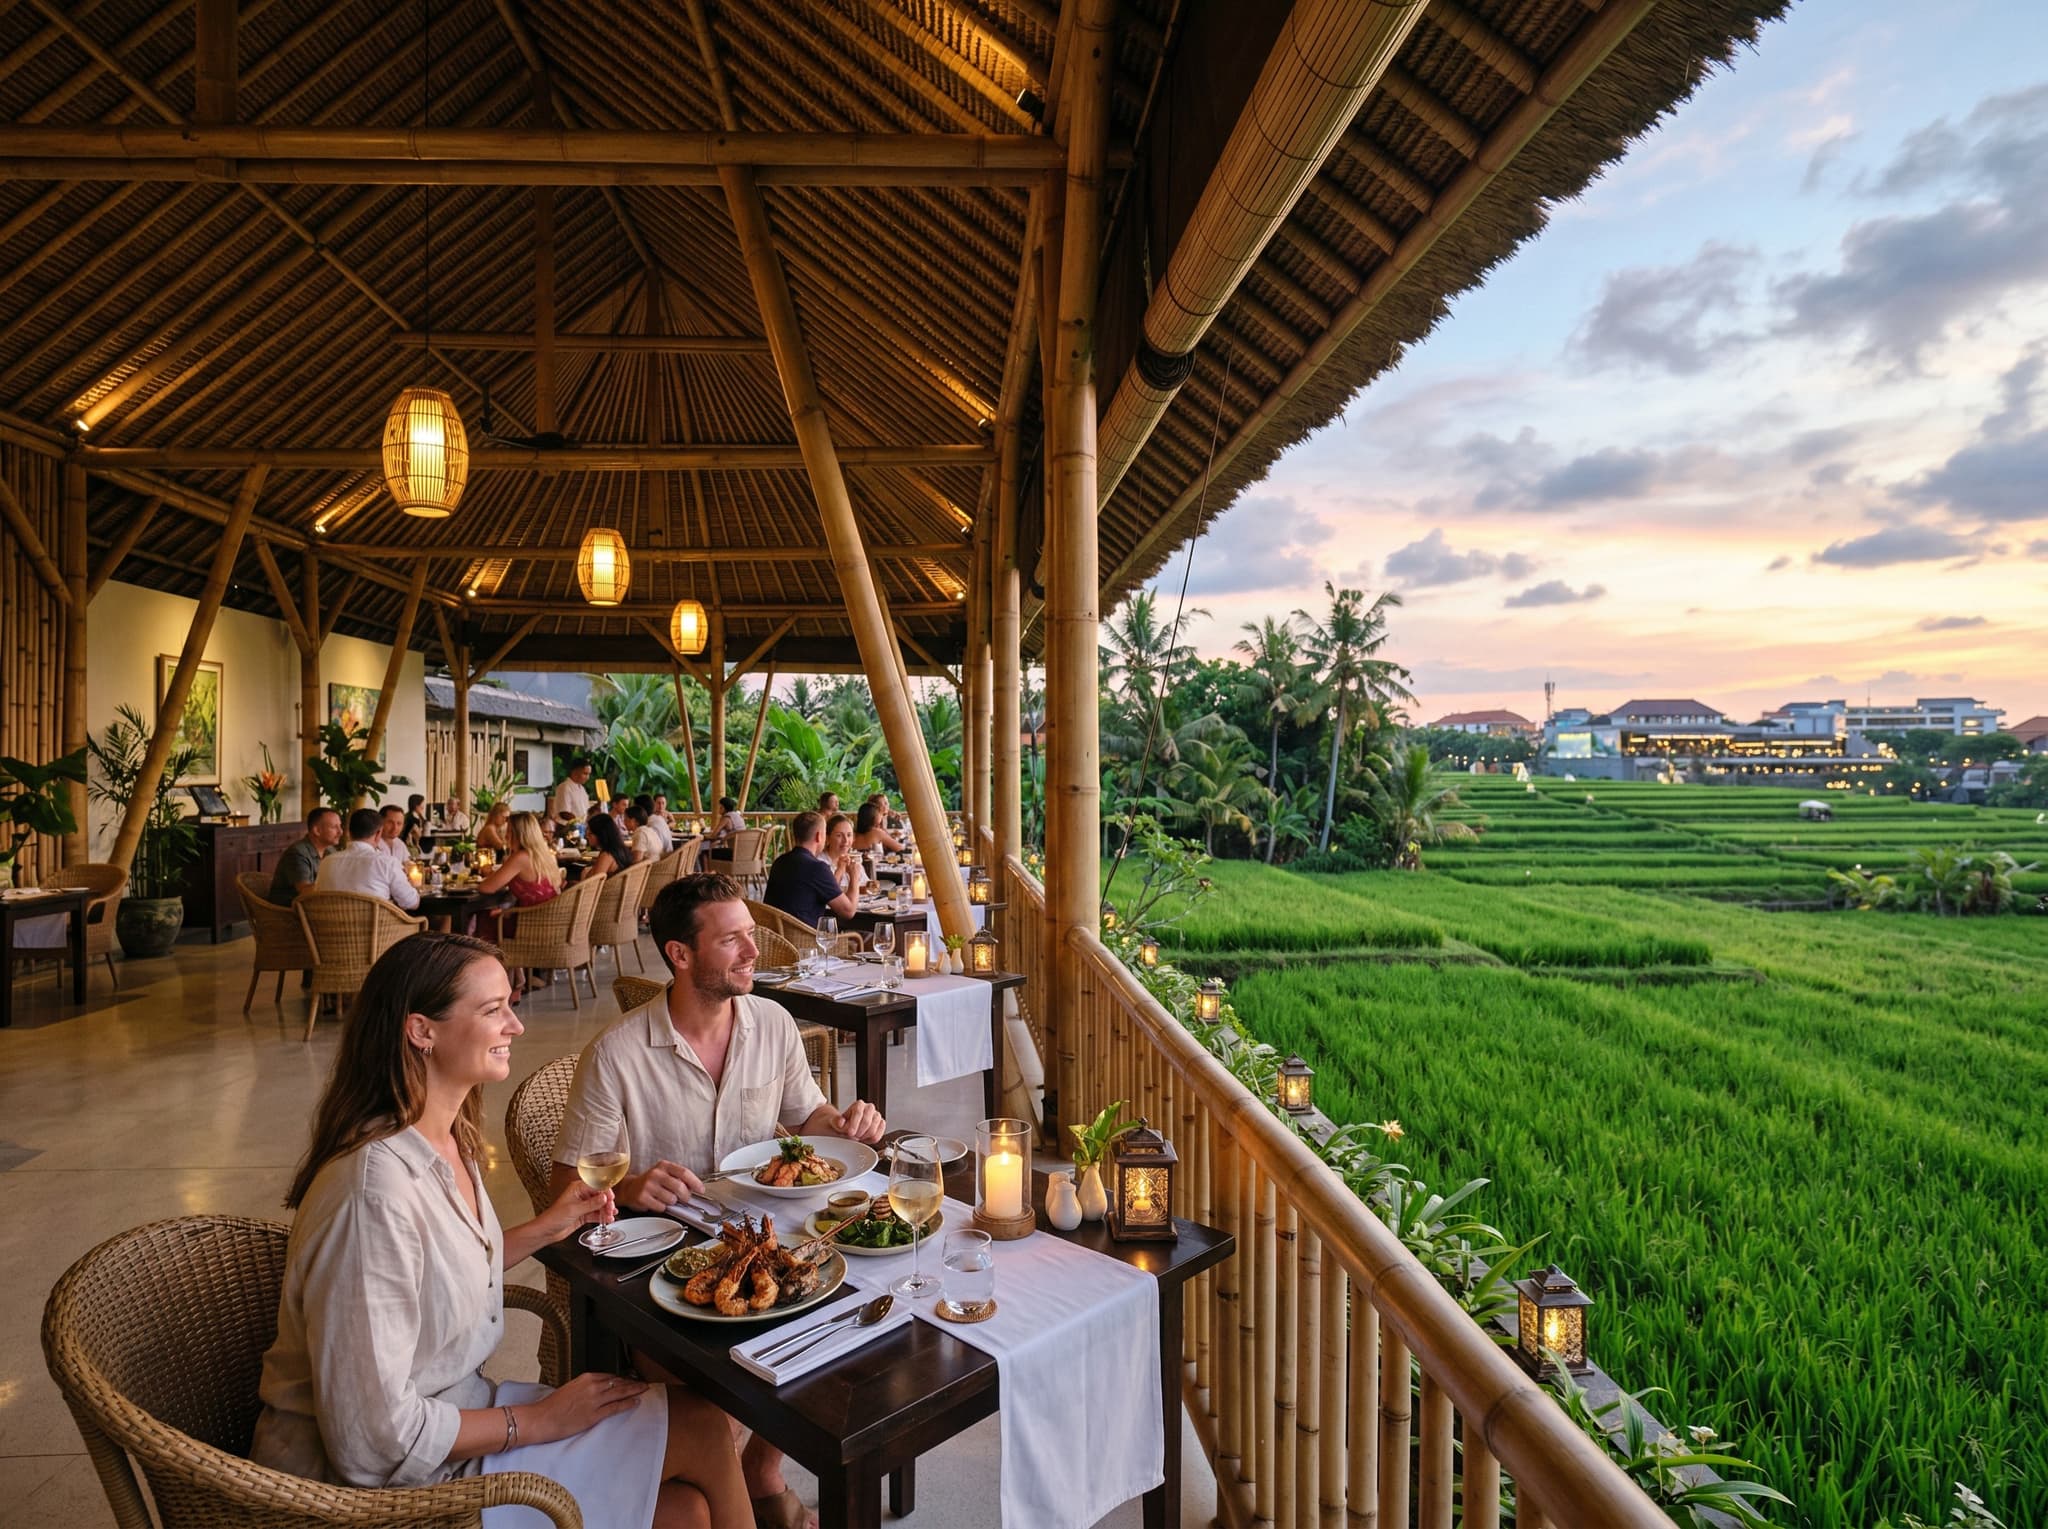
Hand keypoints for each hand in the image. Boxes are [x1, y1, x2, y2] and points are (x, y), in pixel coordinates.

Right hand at [524, 1372, 648, 1445]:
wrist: (541, 1419)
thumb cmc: (551, 1406)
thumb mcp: (569, 1389)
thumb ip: (584, 1388)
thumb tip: (595, 1391)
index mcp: (585, 1378)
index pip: (610, 1376)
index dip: (622, 1378)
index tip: (629, 1379)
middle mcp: (592, 1386)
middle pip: (618, 1382)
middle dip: (632, 1382)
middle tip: (643, 1383)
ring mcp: (594, 1401)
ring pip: (620, 1393)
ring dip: (634, 1390)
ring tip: (644, 1390)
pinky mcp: (594, 1415)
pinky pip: (615, 1407)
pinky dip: (628, 1403)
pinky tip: (635, 1402)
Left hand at [542, 1179, 612, 1241]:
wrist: (546, 1231)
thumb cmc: (554, 1217)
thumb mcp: (574, 1209)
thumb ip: (591, 1204)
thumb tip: (604, 1198)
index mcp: (577, 1188)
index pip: (596, 1186)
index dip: (605, 1192)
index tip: (611, 1198)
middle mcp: (581, 1195)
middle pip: (599, 1196)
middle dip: (607, 1202)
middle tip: (611, 1209)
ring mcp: (582, 1205)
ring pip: (599, 1206)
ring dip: (606, 1210)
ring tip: (610, 1216)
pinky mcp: (583, 1215)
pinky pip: (596, 1214)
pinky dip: (602, 1217)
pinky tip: (607, 1219)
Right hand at [619, 1159, 703, 1212]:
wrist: (630, 1188)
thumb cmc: (652, 1182)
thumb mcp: (665, 1174)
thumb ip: (679, 1178)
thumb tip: (695, 1188)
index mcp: (664, 1165)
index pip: (684, 1172)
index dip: (695, 1182)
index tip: (701, 1190)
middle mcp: (656, 1173)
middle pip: (679, 1187)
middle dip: (685, 1196)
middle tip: (684, 1199)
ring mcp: (648, 1185)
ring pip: (671, 1199)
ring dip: (672, 1202)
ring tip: (665, 1198)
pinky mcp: (642, 1197)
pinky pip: (661, 1207)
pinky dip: (662, 1208)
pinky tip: (657, 1202)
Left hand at [835, 1100, 884, 1142]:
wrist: (848, 1128)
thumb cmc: (843, 1124)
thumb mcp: (835, 1122)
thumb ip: (836, 1121)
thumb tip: (840, 1122)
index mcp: (859, 1104)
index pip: (858, 1112)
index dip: (854, 1124)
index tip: (850, 1132)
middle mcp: (870, 1108)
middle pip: (867, 1122)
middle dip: (858, 1132)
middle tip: (853, 1136)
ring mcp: (877, 1116)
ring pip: (873, 1130)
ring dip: (864, 1137)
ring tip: (857, 1136)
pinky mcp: (881, 1125)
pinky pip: (878, 1135)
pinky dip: (870, 1140)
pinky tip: (864, 1138)